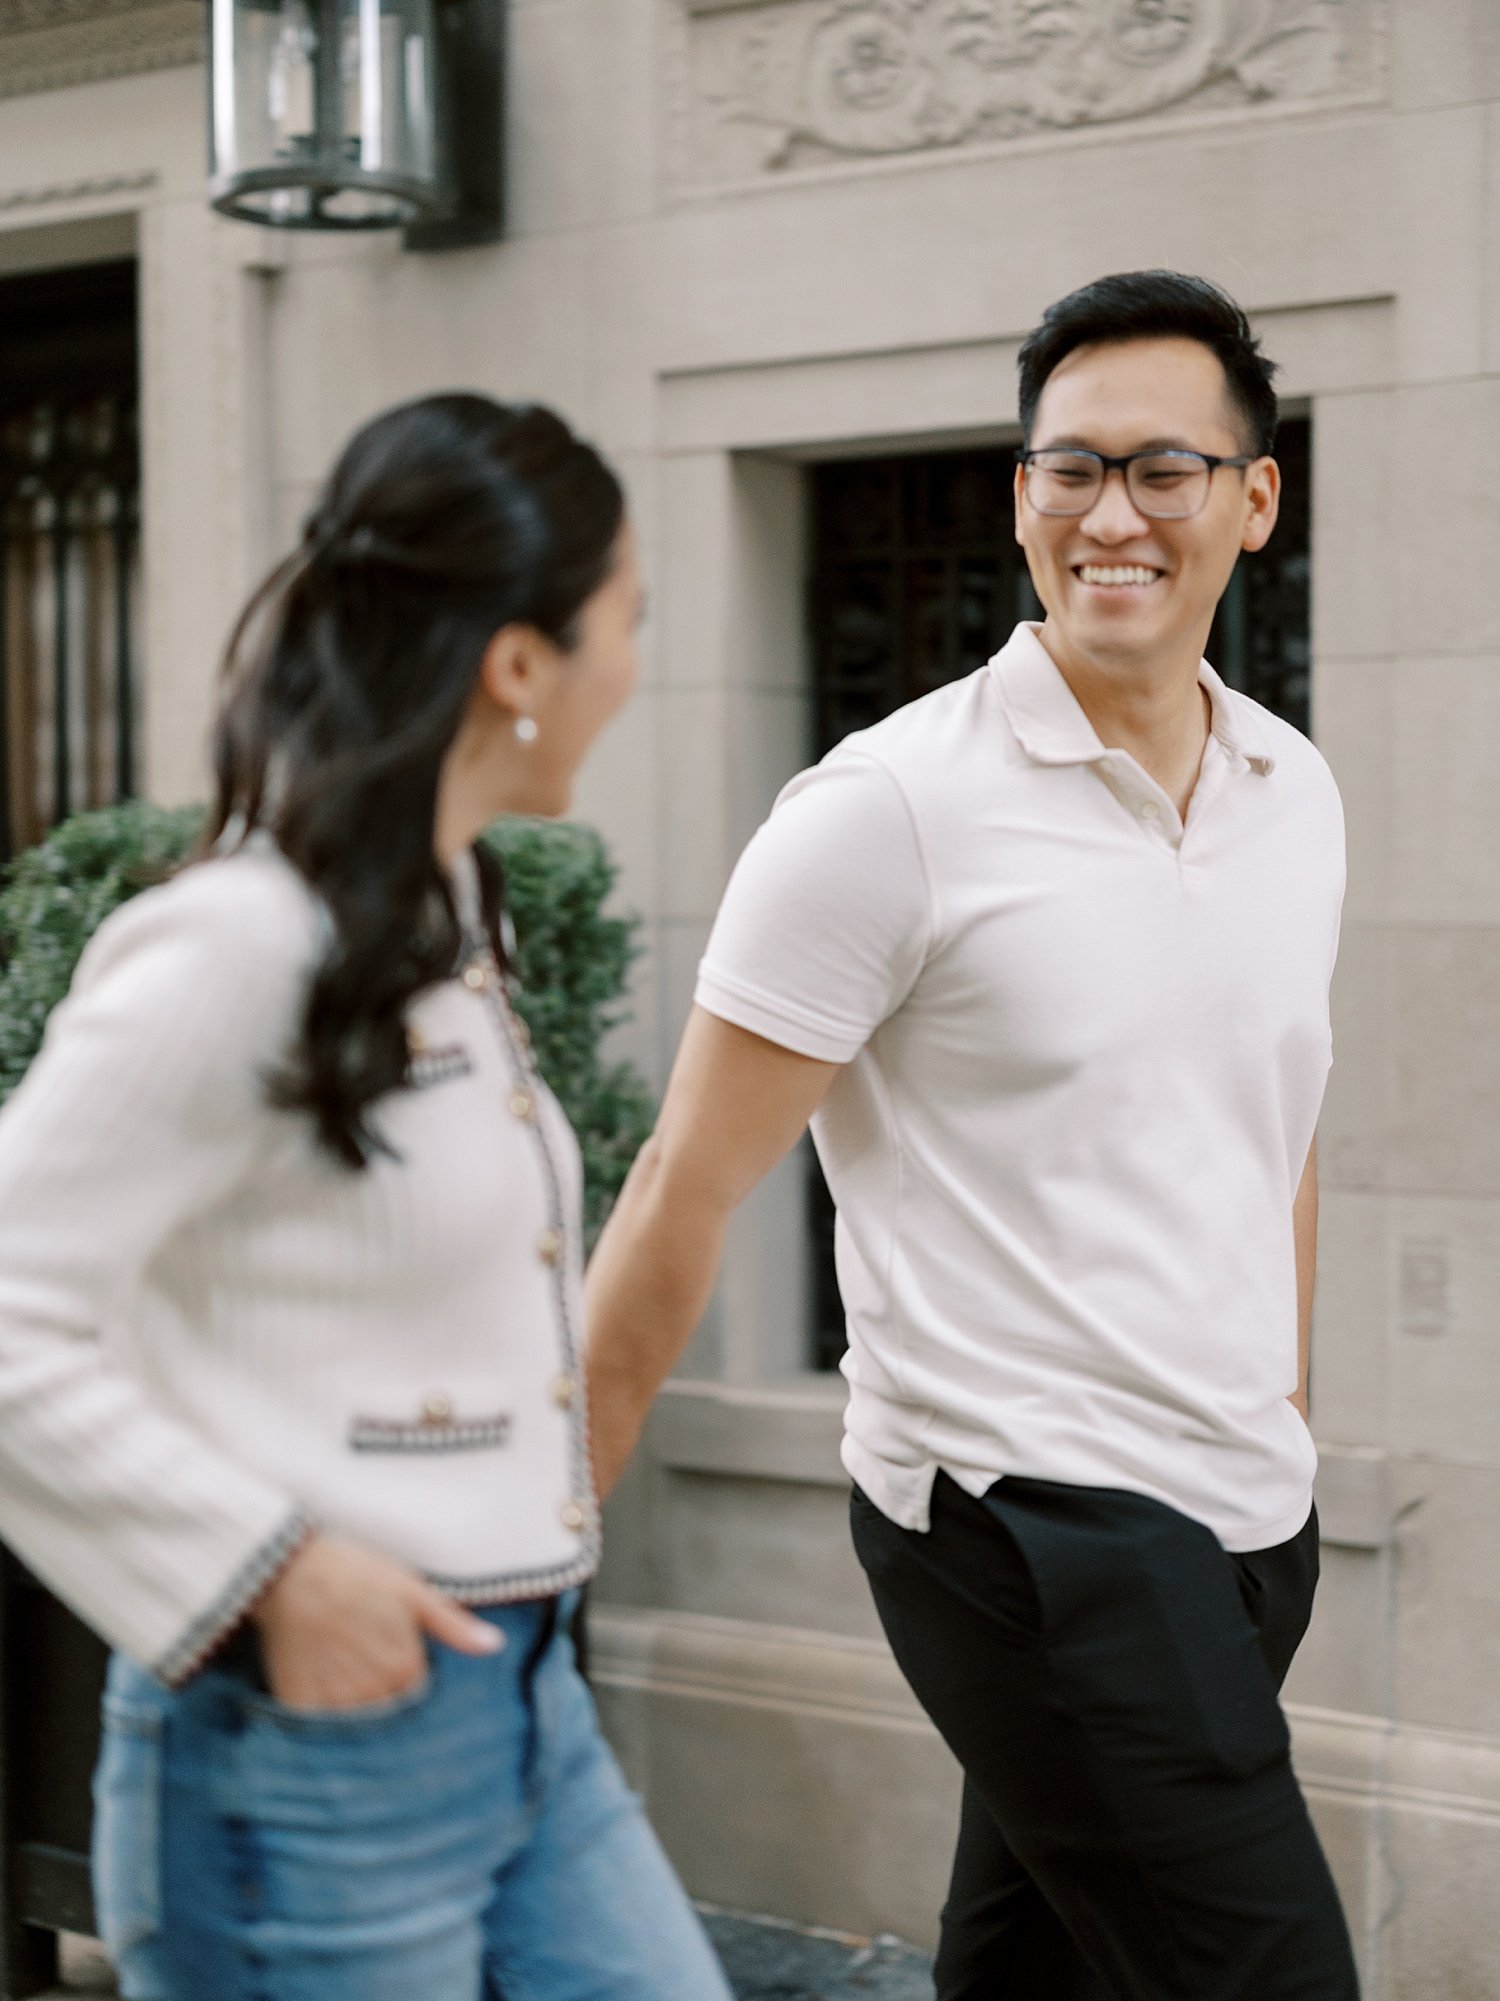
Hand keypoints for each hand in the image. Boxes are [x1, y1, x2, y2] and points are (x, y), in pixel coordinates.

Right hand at [250, 1532, 501, 1710]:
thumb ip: (453, 1625)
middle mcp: (372, 1695)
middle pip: (387, 1712)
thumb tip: (494, 1646)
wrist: (290, 1567)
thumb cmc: (357, 1572)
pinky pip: (317, 1727)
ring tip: (339, 1664)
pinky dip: (320, 1714)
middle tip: (362, 1656)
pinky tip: (318, 1678)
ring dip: (353, 1704)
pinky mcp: (299, 1704)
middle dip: (382, 1693)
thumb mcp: (412, 1590)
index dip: (408, 1673)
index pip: (418, 1694)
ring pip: (354, 1723)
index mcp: (405, 1670)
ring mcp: (333, 1704)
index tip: (391, 1652)